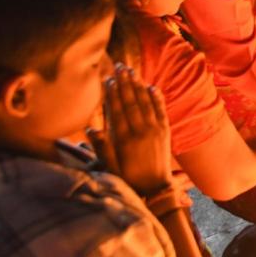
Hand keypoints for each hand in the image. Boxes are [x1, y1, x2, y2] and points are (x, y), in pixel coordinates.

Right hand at [90, 65, 171, 194]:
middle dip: (125, 83)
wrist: (156, 189)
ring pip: (145, 103)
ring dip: (139, 86)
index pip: (117, 111)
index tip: (109, 80)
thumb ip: (101, 148)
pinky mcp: (165, 132)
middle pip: (131, 102)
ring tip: (133, 72)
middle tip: (120, 67)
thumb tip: (90, 128)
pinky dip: (157, 98)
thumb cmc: (128, 179)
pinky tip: (152, 87)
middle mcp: (140, 132)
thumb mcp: (110, 168)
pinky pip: (161, 111)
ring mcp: (155, 131)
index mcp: (124, 140)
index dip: (113, 94)